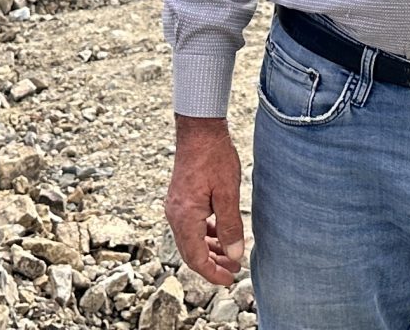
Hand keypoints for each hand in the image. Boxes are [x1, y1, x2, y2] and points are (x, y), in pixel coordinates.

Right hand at [165, 115, 246, 283]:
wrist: (199, 129)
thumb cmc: (214, 157)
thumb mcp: (228, 193)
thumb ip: (230, 226)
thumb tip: (234, 255)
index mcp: (185, 217)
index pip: (195, 258)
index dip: (212, 273)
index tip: (229, 280)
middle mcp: (175, 214)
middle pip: (191, 252)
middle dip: (212, 264)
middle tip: (234, 270)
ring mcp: (176, 207)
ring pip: (191, 240)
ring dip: (210, 250)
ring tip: (231, 255)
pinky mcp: (180, 199)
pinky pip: (191, 226)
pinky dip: (205, 235)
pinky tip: (221, 234)